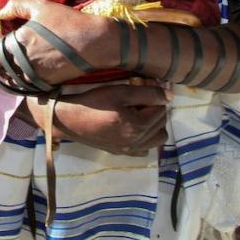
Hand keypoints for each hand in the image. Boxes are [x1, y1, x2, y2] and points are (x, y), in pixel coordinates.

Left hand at [0, 0, 116, 86]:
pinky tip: (33, 71)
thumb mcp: (41, 6)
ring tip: (20, 65)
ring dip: (14, 75)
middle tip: (9, 59)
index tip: (1, 49)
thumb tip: (0, 13)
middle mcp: (22, 61)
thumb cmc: (67, 21)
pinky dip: (27, 81)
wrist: (95, 42)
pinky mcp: (47, 83)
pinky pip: (29, 86)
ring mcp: (35, 75)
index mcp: (17, 42)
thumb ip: (16, 6)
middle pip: (2, 71)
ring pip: (14, 81)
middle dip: (3, 65)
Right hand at [26, 83, 169, 154]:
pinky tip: (135, 128)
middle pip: (161, 123)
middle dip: (156, 108)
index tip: (146, 87)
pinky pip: (145, 149)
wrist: (70, 120)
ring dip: (154, 125)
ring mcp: (130, 150)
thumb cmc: (93, 103)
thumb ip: (147, 93)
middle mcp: (137, 142)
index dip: (156, 95)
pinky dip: (146, 138)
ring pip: (157, 138)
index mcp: (138, 126)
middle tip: (142, 97)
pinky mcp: (121, 153)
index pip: (161, 109)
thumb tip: (169, 96)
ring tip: (141, 113)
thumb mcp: (120, 92)